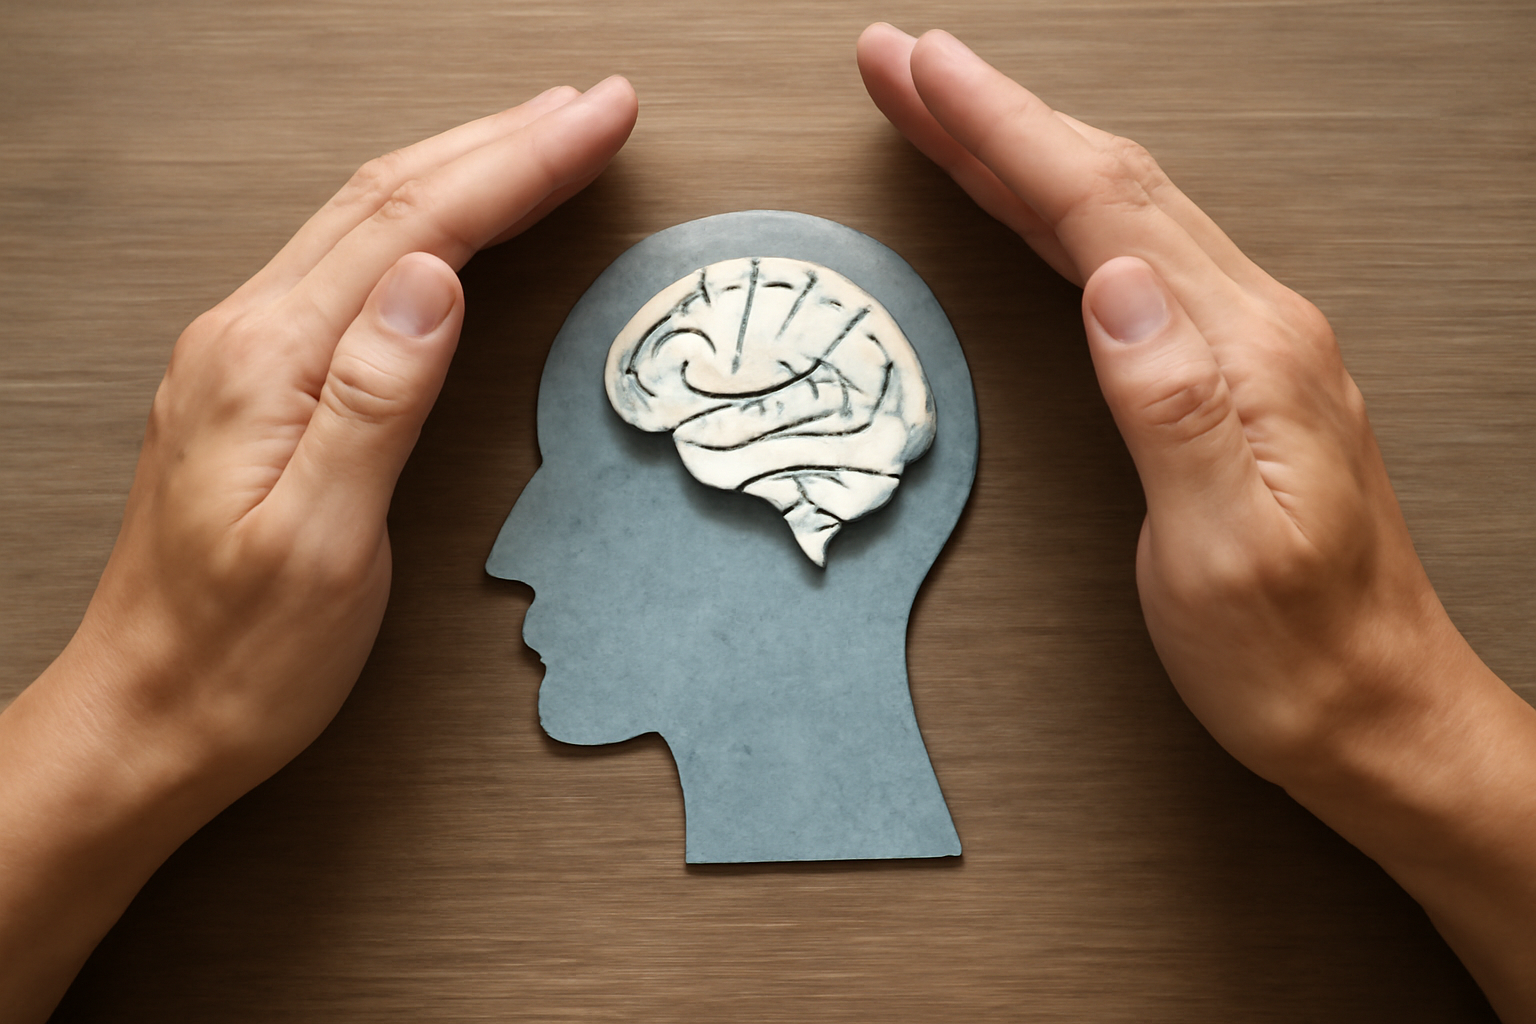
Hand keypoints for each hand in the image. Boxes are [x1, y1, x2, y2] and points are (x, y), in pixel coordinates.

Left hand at [0, 77, 637, 1022]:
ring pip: (368, 223)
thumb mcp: (323, 542)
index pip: (417, 228)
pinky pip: (350, 267)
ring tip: (543, 136)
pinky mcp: (258, 384)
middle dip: (503, 140)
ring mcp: (246, 355)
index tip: (600, 122)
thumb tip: (433, 280)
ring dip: (465, 167)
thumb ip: (377, 400)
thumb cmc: (237, 656)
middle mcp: (248, 336)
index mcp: (268, 361)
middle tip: (596, 107)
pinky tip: (455, 224)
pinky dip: (424, 222)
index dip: (520, 165)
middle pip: (390, 198)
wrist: (147, 717)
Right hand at [857, 23, 1535, 1019]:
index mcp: (1242, 353)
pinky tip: (1036, 212)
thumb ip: (1172, 404)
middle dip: (996, 113)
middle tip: (905, 66)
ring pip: (1120, 212)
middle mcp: (1253, 328)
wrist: (1378, 713)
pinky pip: (1133, 259)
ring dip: (1025, 150)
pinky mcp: (1231, 378)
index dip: (1002, 131)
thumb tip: (1113, 285)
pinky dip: (1064, 214)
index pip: (1102, 208)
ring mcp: (1247, 347)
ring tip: (947, 111)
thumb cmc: (1297, 654)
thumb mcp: (1223, 548)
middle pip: (1106, 184)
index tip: (922, 73)